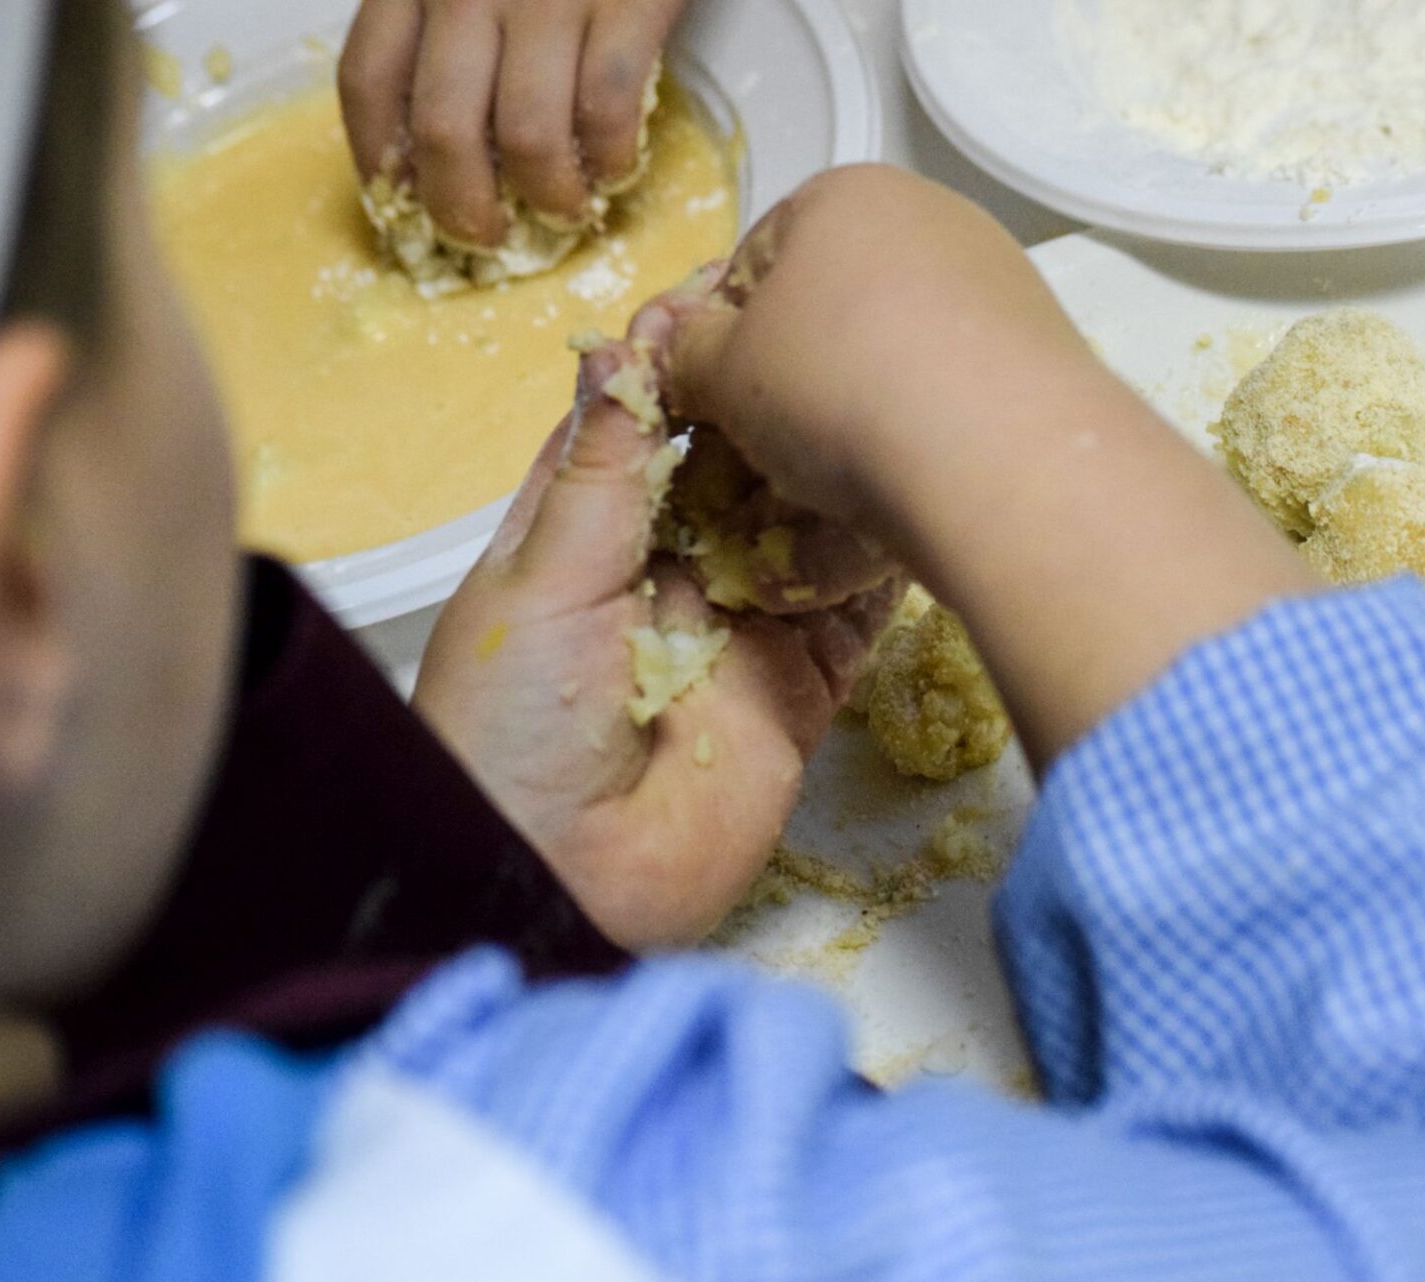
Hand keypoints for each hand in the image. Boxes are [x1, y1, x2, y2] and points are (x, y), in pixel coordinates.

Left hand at [339, 0, 688, 242]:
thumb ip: (436, 18)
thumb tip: (431, 137)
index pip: (369, 81)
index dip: (380, 161)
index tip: (403, 204)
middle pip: (445, 130)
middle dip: (465, 208)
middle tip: (488, 236)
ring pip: (528, 135)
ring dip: (548, 196)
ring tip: (564, 210)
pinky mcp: (629, 1)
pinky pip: (610, 106)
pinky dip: (613, 156)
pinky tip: (617, 165)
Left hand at [414, 314, 893, 949]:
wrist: (557, 886)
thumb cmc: (511, 730)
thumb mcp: (539, 582)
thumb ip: (601, 473)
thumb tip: (619, 351)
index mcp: (581, 541)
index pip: (640, 434)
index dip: (684, 372)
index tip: (738, 302)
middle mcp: (664, 577)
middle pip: (735, 477)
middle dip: (776, 419)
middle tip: (832, 342)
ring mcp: (737, 635)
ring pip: (801, 536)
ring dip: (835, 482)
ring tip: (884, 404)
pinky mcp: (797, 694)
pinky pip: (849, 617)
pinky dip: (879, 567)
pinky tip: (914, 501)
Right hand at [662, 166, 1316, 767]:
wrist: (998, 456)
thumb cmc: (834, 388)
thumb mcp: (720, 373)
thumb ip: (684, 354)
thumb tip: (680, 351)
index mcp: (842, 194)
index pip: (749, 265)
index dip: (715, 343)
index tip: (706, 409)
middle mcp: (928, 219)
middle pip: (826, 314)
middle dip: (786, 389)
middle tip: (760, 463)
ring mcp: (995, 285)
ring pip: (888, 366)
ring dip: (847, 427)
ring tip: (826, 495)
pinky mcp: (1039, 355)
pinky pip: (949, 402)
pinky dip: (915, 444)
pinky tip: (898, 499)